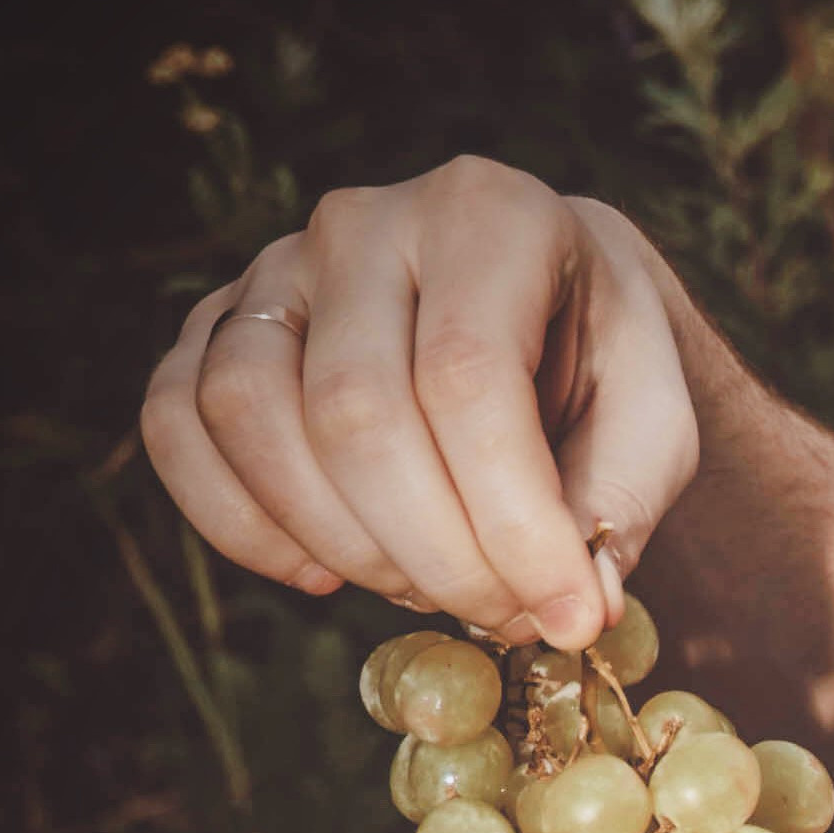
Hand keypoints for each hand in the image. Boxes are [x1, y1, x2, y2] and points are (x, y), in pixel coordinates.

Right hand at [140, 159, 699, 648]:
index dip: (513, 523)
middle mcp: (364, 222)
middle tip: (503, 618)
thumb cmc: (602, 368)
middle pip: (356, 412)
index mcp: (488, 214)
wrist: (544, 313)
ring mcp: (274, 268)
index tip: (566, 618)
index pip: (467, 379)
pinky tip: (321, 574)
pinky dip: (236, 524)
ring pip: (251, 416)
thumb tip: (574, 605)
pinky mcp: (216, 328)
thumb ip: (620, 508)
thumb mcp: (655, 425)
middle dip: (436, 555)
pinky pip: (178, 425)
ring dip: (342, 546)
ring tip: (428, 591)